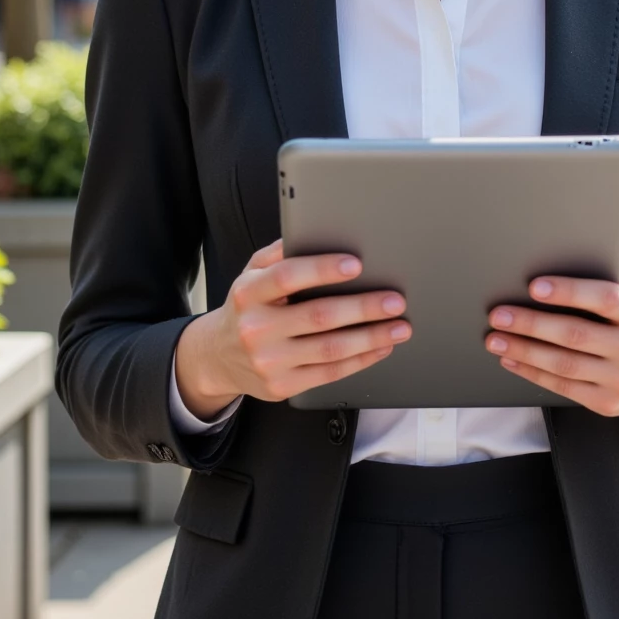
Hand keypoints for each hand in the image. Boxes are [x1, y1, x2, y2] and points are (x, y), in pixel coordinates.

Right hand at [174, 239, 409, 417]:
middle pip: (318, 316)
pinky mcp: (283, 386)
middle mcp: (256, 328)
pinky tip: (381, 347)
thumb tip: (314, 232)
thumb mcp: (251, 273)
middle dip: (363, 308)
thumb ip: (279, 254)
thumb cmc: (247, 307)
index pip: (287, 276)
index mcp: (248, 293)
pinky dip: (362, 359)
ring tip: (400, 326)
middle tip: (394, 300)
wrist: (218, 356)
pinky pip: (330, 373)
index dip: (322, 269)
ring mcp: (269, 361)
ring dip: (372, 337)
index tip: (356, 264)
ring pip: (330, 349)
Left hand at [484, 246, 618, 417]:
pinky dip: (532, 373)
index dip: (569, 292)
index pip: (605, 299)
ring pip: (564, 365)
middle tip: (499, 314)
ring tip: (495, 339)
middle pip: (576, 335)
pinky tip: (511, 360)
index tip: (534, 286)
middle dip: (531, 324)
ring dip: (524, 351)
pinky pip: (563, 387)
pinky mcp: (608, 402)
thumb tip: (605, 235)